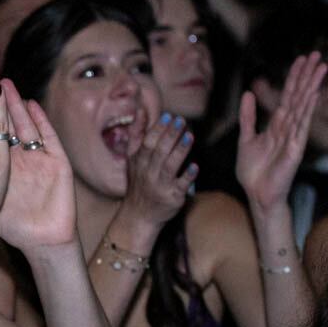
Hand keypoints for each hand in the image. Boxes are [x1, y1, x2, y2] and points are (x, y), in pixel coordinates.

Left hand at [0, 80, 77, 250]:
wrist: (42, 239)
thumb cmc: (13, 221)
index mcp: (1, 162)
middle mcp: (20, 156)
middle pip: (4, 123)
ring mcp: (39, 158)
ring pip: (24, 125)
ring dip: (14, 104)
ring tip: (3, 83)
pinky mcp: (57, 164)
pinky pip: (48, 139)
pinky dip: (40, 122)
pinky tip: (32, 106)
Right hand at [118, 112, 196, 235]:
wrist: (139, 216)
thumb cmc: (139, 183)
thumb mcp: (132, 159)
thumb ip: (137, 135)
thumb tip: (140, 111)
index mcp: (138, 162)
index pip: (147, 143)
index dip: (157, 129)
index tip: (169, 116)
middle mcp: (147, 173)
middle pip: (158, 152)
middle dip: (170, 135)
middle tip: (182, 121)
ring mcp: (159, 185)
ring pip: (169, 166)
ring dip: (179, 151)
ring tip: (190, 137)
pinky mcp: (172, 198)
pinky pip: (180, 186)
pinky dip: (188, 176)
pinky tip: (195, 166)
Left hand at [237, 52, 326, 210]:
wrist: (256, 193)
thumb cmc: (254, 170)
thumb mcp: (246, 137)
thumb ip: (248, 116)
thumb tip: (248, 92)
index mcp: (277, 124)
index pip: (287, 95)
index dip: (294, 77)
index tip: (301, 59)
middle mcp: (288, 127)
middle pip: (299, 96)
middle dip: (307, 76)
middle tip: (316, 55)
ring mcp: (294, 137)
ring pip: (303, 107)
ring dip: (311, 87)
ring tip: (320, 69)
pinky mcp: (294, 149)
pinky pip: (300, 127)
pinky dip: (305, 111)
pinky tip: (311, 96)